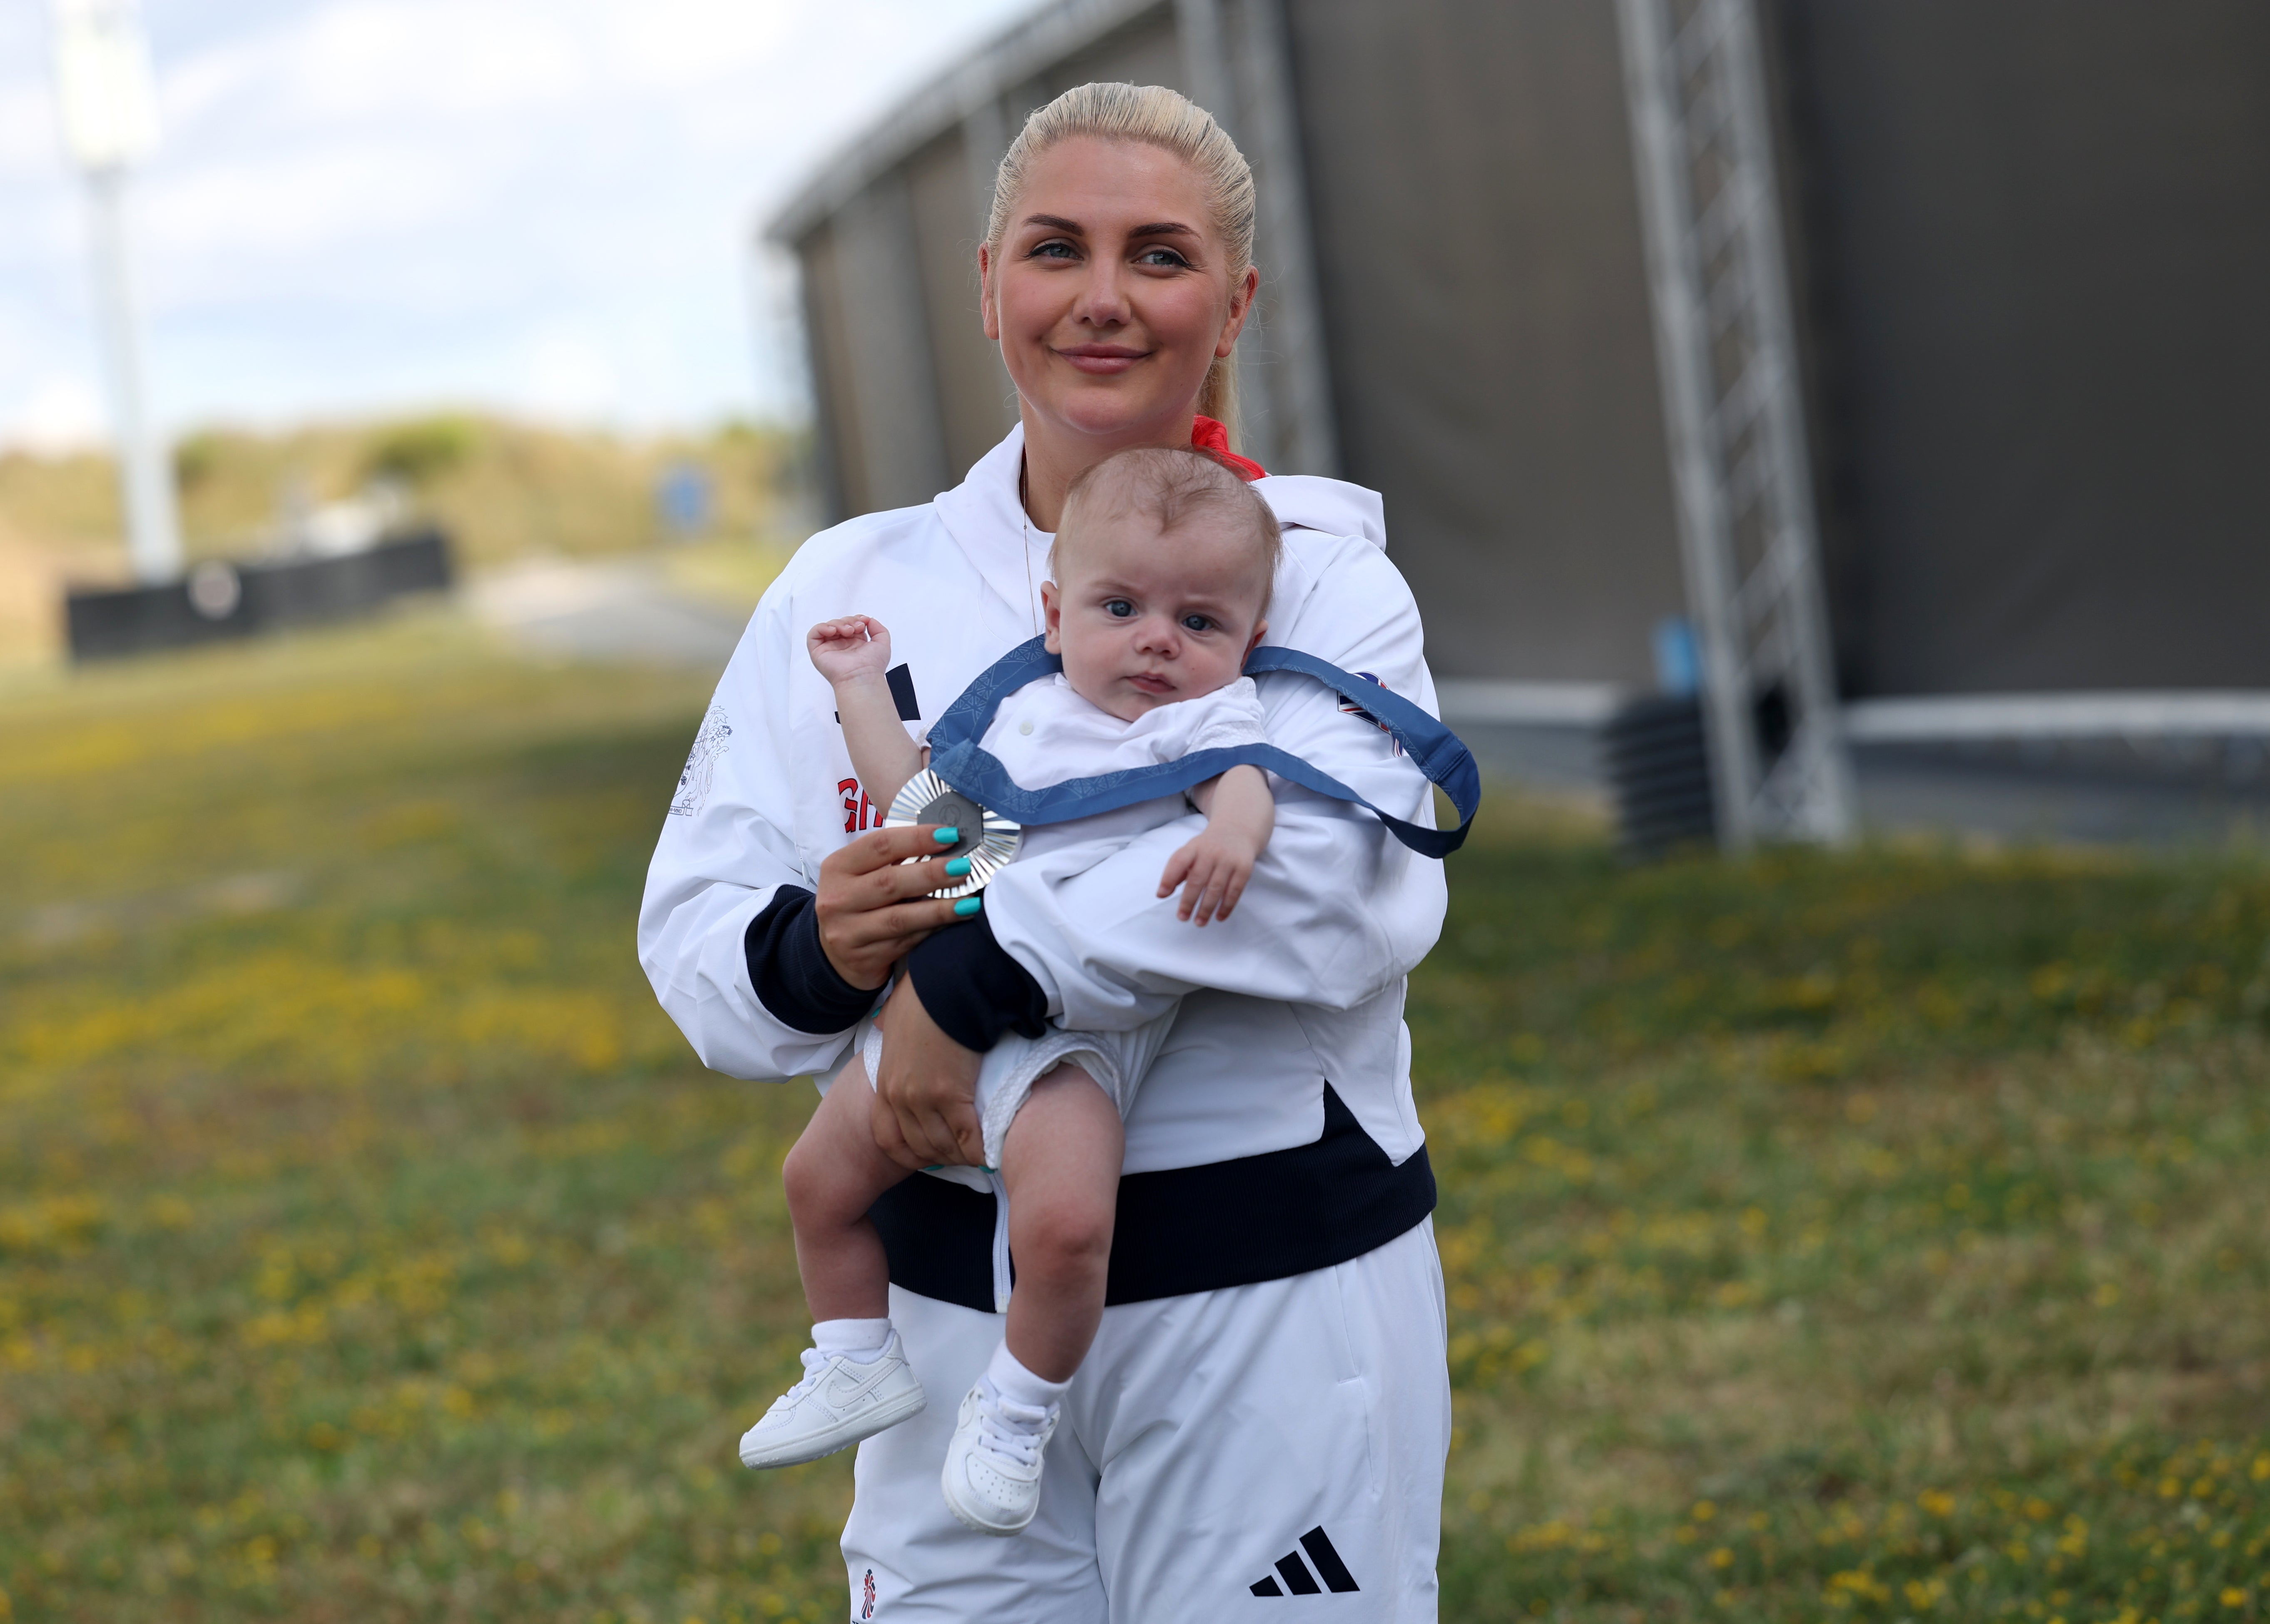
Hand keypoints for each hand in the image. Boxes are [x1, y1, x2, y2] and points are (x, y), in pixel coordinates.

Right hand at [806, 615, 892, 685]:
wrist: (862, 676)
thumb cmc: (872, 666)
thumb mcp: (883, 643)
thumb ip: (879, 629)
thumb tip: (869, 620)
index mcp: (855, 644)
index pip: (850, 624)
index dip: (856, 619)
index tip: (864, 621)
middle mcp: (842, 646)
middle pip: (839, 623)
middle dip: (848, 620)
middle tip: (857, 628)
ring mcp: (829, 648)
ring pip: (828, 626)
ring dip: (838, 623)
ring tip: (848, 631)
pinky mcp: (818, 652)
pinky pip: (813, 634)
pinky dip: (822, 627)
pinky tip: (833, 631)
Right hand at [815, 823, 968, 989]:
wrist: (834, 955)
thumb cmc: (859, 903)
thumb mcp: (861, 875)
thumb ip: (893, 858)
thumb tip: (946, 841)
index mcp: (838, 867)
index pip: (879, 845)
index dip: (917, 838)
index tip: (950, 835)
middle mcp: (837, 899)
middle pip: (890, 882)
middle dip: (932, 873)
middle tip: (964, 867)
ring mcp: (847, 932)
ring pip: (900, 918)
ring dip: (939, 908)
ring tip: (969, 900)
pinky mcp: (863, 958)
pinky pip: (906, 942)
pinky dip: (933, 930)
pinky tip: (955, 921)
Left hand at [868, 976, 985, 1168]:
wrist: (947, 982)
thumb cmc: (926, 992)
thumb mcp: (893, 1012)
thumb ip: (888, 1025)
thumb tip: (884, 1022)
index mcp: (885, 1081)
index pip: (887, 1138)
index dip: (910, 1153)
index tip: (932, 1152)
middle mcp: (900, 1096)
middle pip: (919, 1147)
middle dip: (944, 1156)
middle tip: (966, 1152)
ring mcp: (923, 1098)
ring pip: (944, 1146)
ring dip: (965, 1154)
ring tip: (982, 1150)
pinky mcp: (950, 1094)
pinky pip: (968, 1137)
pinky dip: (981, 1148)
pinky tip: (992, 1147)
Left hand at [1156, 827, 1258, 925]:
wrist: (1238, 830)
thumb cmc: (1208, 847)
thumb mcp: (1190, 851)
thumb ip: (1176, 870)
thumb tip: (1161, 894)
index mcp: (1193, 847)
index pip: (1178, 861)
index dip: (1168, 878)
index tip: (1161, 895)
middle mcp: (1211, 852)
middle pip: (1197, 879)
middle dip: (1188, 901)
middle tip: (1182, 917)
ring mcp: (1228, 860)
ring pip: (1216, 888)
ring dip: (1206, 908)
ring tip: (1199, 922)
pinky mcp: (1244, 868)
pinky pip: (1235, 891)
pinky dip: (1226, 906)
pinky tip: (1219, 917)